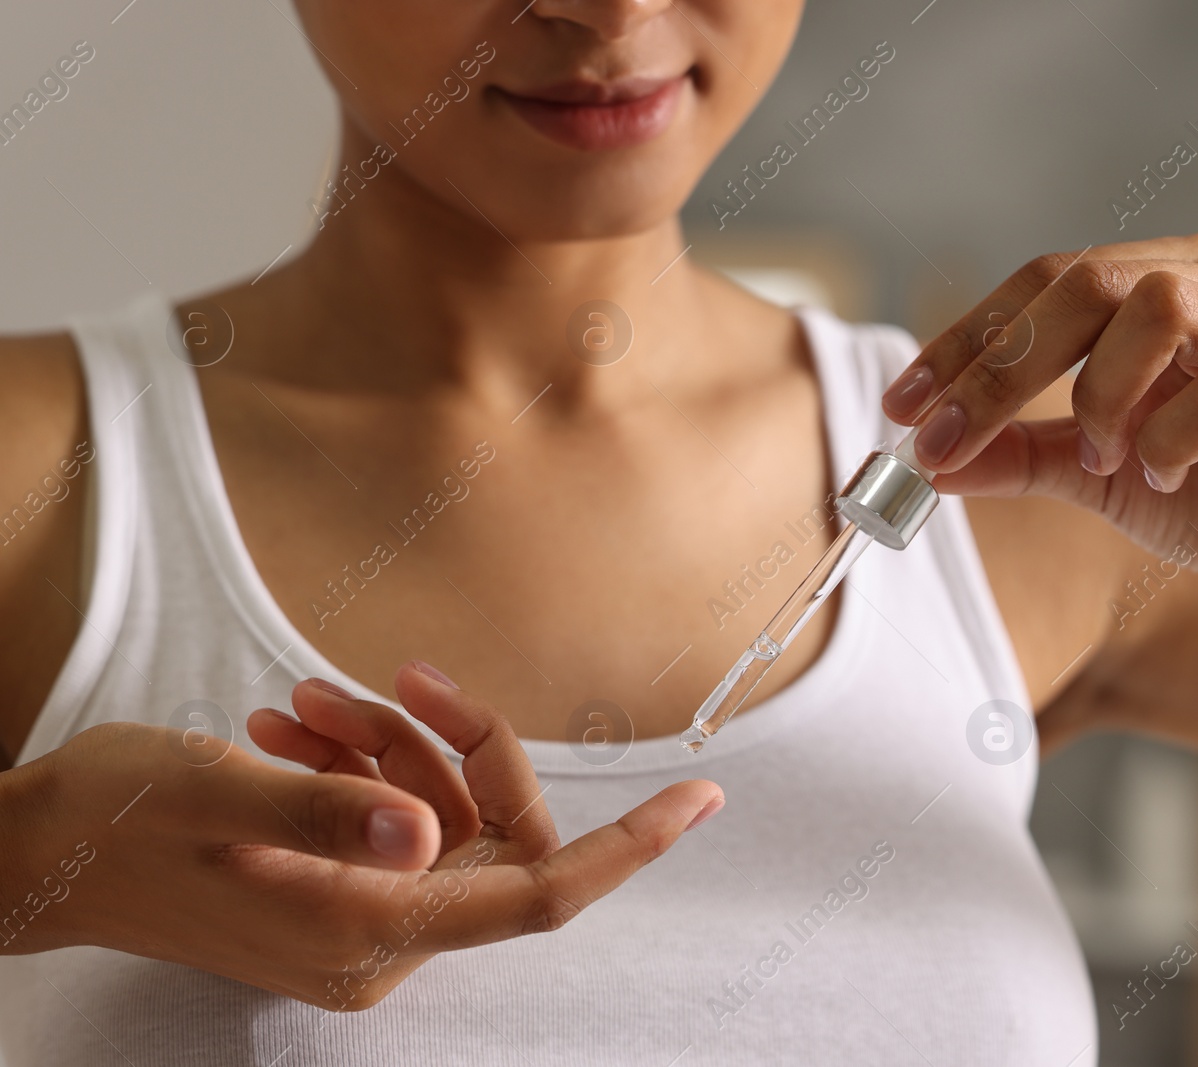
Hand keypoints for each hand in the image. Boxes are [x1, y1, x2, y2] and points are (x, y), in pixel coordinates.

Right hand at [1, 663, 721, 1009]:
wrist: (38, 852)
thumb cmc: (114, 820)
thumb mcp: (218, 791)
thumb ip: (329, 808)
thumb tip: (425, 833)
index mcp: (368, 929)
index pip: (537, 895)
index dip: (627, 846)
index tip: (700, 796)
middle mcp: (379, 941)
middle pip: (488, 834)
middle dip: (448, 745)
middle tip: (374, 684)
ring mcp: (359, 921)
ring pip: (438, 815)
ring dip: (390, 745)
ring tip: (305, 704)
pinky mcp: (338, 893)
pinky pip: (396, 819)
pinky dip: (364, 763)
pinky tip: (299, 728)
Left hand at [882, 231, 1197, 645]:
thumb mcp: (1094, 476)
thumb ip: (1017, 454)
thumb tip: (922, 458)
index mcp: (1179, 279)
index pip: (1050, 279)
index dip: (968, 337)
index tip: (903, 405)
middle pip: (1092, 277)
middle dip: (1000, 364)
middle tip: (945, 437)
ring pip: (1161, 304)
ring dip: (1100, 391)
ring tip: (1102, 459)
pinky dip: (1167, 439)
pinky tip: (1160, 477)